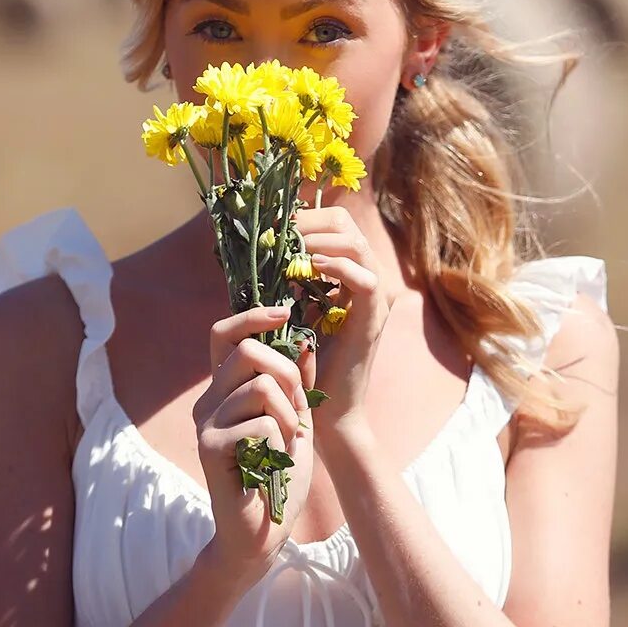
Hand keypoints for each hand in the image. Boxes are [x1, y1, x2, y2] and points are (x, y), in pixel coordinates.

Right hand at [193, 302, 316, 574]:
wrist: (262, 532)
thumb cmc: (278, 476)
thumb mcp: (295, 419)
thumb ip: (296, 383)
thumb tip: (303, 338)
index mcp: (225, 390)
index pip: (225, 334)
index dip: (253, 316)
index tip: (286, 313)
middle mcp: (208, 400)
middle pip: (248, 352)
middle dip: (289, 374)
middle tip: (299, 409)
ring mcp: (205, 423)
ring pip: (261, 386)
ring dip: (289, 415)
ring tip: (288, 442)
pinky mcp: (209, 447)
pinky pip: (261, 423)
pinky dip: (281, 441)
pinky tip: (274, 463)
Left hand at [292, 206, 393, 440]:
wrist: (325, 409)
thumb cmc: (301, 364)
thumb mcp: (289, 311)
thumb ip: (281, 281)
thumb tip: (255, 247)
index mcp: (347, 273)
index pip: (334, 222)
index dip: (303, 217)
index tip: (271, 226)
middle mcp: (366, 279)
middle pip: (346, 224)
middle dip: (308, 222)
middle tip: (278, 235)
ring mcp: (373, 299)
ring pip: (357, 244)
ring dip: (319, 241)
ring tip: (292, 251)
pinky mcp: (372, 319)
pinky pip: (365, 279)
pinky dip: (338, 267)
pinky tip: (310, 268)